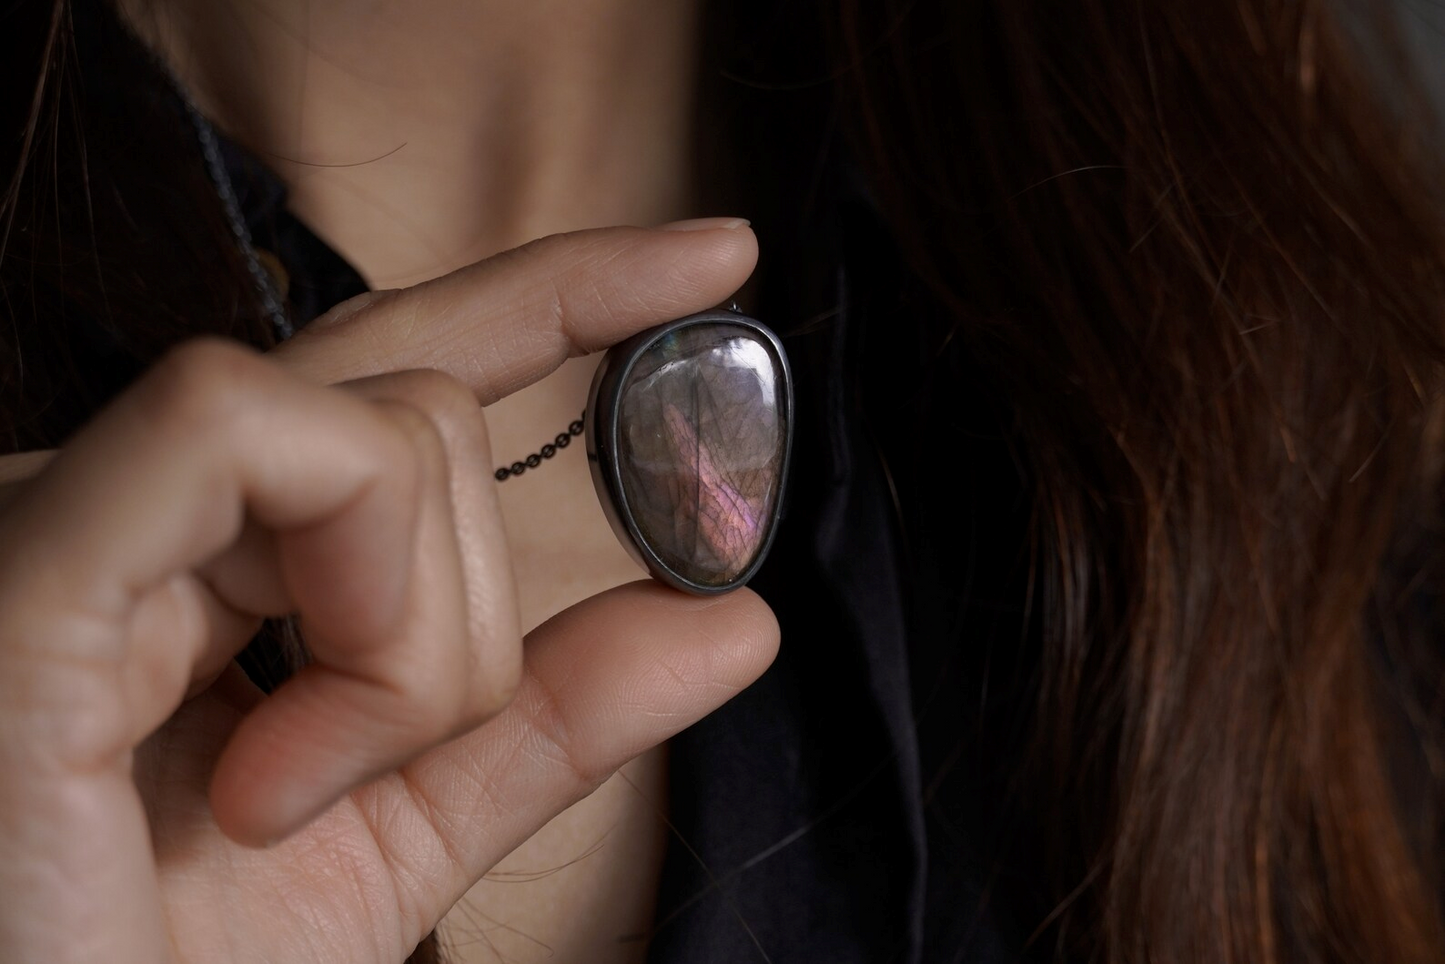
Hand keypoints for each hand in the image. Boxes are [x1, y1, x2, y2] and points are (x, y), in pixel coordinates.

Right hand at [0, 223, 779, 962]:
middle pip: (424, 415)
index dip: (564, 294)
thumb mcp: (398, 831)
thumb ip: (552, 714)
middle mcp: (140, 495)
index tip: (716, 258)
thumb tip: (735, 617)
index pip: (405, 360)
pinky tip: (268, 770)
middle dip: (460, 623)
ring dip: (409, 650)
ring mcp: (72, 503)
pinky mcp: (24, 550)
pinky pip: (235, 428)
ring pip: (382, 428)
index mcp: (213, 543)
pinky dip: (341, 609)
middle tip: (339, 783)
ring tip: (282, 798)